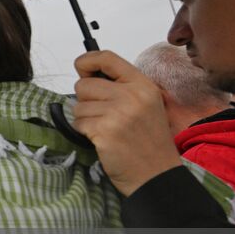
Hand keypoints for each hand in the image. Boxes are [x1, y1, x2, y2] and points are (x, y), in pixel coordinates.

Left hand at [72, 50, 182, 196]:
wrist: (157, 175)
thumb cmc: (148, 142)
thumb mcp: (146, 105)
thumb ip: (122, 87)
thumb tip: (87, 76)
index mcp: (143, 86)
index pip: (107, 58)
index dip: (87, 61)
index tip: (81, 68)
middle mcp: (131, 96)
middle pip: (84, 84)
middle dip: (86, 100)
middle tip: (103, 116)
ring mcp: (118, 114)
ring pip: (78, 106)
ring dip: (86, 119)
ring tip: (107, 130)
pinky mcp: (104, 131)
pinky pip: (78, 123)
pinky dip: (85, 132)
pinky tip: (102, 140)